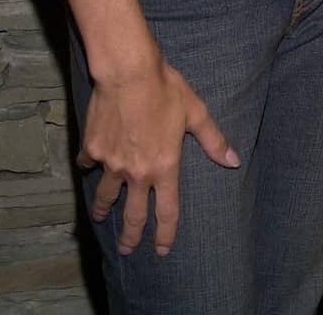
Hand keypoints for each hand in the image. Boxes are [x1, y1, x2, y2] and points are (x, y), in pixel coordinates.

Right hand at [77, 53, 239, 254]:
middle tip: (126, 249)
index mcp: (164, 167)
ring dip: (103, 209)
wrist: (128, 72)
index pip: (166, 212)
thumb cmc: (165, 88)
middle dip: (130, 237)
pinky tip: (89, 164)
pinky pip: (88, 164)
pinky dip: (88, 166)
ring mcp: (112, 163)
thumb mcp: (195, 112)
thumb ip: (213, 140)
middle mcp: (137, 173)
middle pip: (132, 216)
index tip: (162, 250)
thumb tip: (234, 160)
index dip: (165, 235)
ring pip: (105, 196)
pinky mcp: (93, 149)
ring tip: (100, 217)